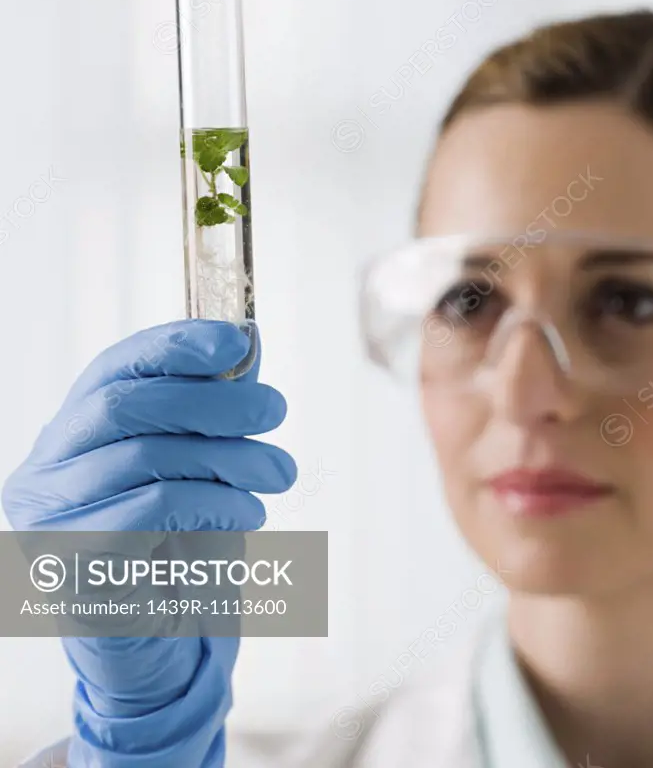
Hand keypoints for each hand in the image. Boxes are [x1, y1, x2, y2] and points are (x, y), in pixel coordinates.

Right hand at [2, 318, 296, 766]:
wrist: (157, 638)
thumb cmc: (176, 540)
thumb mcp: (193, 465)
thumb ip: (208, 411)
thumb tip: (246, 349)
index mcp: (71, 433)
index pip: (115, 368)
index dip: (176, 344)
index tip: (237, 342)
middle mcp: (45, 470)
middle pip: (128, 405)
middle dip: (214, 400)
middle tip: (276, 411)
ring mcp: (48, 520)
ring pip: (146, 456)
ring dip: (229, 458)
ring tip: (278, 473)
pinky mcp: (73, 567)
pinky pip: (154, 510)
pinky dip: (216, 502)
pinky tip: (250, 512)